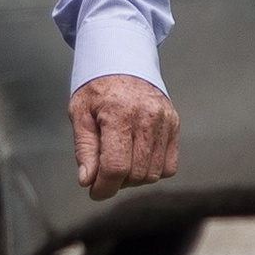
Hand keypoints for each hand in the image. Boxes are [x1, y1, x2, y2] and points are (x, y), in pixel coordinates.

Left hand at [71, 73, 179, 202]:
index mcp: (119, 114)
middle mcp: (147, 117)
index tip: (94, 192)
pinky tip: (137, 157)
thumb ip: (84, 148)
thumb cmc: (98, 88)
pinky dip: (152, 170)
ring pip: (154, 173)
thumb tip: (87, 180)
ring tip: (119, 162)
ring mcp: (165, 121)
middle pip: (136, 174)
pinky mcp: (174, 124)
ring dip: (134, 178)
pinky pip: (169, 165)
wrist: (124, 62)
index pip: (116, 166)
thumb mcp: (79, 113)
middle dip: (116, 183)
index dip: (104, 188)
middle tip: (103, 174)